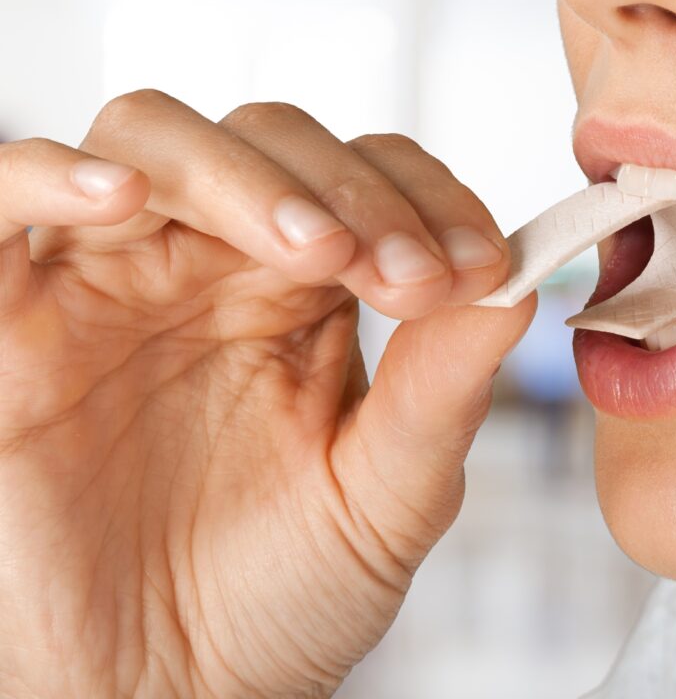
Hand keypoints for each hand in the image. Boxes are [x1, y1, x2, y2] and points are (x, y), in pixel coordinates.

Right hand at [0, 90, 536, 697]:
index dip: (424, 199)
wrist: (170, 692)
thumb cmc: (278, 593)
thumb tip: (516, 287)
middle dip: (347, 189)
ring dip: (243, 176)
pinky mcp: (14, 319)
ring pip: (155, 143)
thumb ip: (442, 388)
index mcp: (303, 294)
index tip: (478, 265)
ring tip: (314, 251)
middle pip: (267, 140)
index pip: (366, 178)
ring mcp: (111, 280)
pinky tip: (125, 198)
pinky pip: (4, 200)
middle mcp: (211, 267)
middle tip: (406, 273)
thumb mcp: (386, 493)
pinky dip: (50, 175)